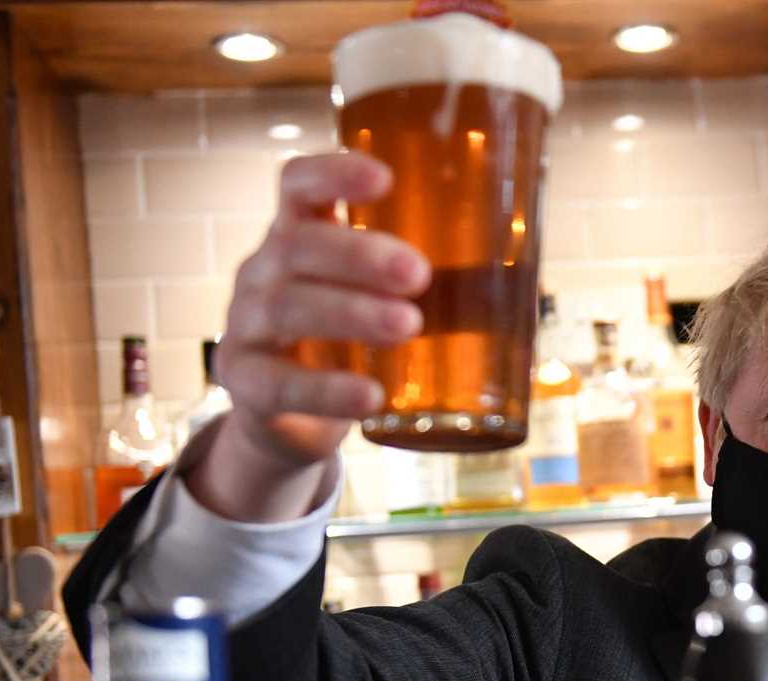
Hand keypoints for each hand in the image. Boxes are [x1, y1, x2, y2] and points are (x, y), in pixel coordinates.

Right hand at [188, 152, 429, 521]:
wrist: (291, 421)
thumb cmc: (345, 342)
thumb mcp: (372, 301)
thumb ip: (421, 282)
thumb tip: (523, 271)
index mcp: (297, 235)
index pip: (298, 185)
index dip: (333, 173)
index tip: (385, 179)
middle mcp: (263, 271)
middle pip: (297, 245)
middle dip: (358, 254)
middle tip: (418, 274)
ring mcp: (245, 326)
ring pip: (285, 308)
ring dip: (350, 313)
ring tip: (407, 326)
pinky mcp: (245, 383)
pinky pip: (277, 383)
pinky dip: (327, 389)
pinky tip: (370, 396)